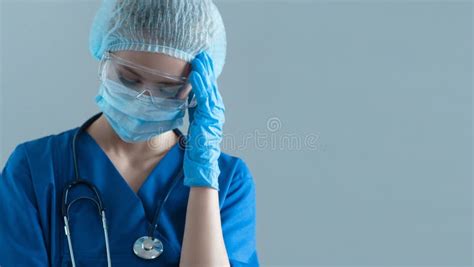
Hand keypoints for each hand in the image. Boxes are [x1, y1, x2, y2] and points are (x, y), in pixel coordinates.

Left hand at [183, 51, 224, 189]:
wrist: (202, 170)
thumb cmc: (196, 154)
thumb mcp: (194, 131)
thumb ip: (193, 117)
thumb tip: (184, 105)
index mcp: (210, 116)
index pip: (207, 93)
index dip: (204, 77)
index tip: (200, 63)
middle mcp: (214, 115)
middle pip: (210, 89)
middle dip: (207, 71)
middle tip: (202, 55)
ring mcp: (213, 118)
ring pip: (209, 91)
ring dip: (205, 74)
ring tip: (200, 60)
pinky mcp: (208, 121)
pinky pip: (204, 100)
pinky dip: (201, 87)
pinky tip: (196, 75)